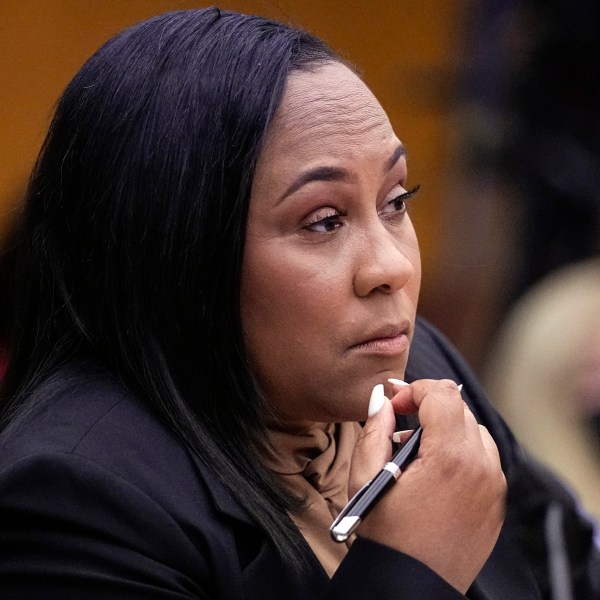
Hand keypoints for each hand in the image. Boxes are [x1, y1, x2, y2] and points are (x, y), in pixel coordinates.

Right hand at [349, 379, 505, 593]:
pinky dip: (463, 450)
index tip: (395, 404)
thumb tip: (381, 398)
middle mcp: (481, 467)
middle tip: (401, 421)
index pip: (443, 395)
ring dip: (448, 427)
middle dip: (429, 406)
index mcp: (451, 457)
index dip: (415, 389)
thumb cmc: (384, 533)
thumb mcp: (366, 477)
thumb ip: (375, 429)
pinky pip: (485, 458)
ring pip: (476, 431)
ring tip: (418, 448)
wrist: (409, 586)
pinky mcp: (496, 502)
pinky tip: (436, 469)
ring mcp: (494, 486)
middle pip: (461, 408)